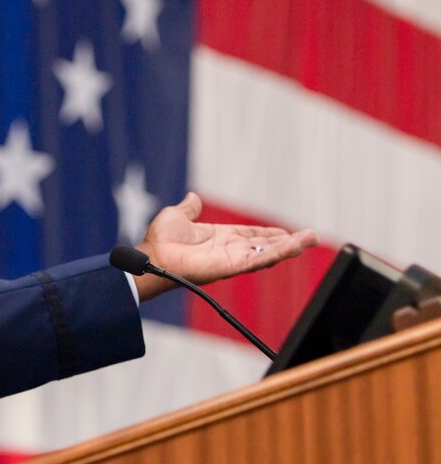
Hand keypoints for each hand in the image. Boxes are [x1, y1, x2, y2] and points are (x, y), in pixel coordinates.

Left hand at [132, 192, 318, 300]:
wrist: (152, 256)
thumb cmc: (159, 240)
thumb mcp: (177, 216)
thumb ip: (189, 208)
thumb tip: (192, 197)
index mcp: (219, 238)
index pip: (250, 235)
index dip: (268, 233)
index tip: (287, 231)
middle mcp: (228, 249)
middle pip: (264, 245)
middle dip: (287, 242)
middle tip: (310, 237)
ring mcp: (231, 259)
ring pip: (267, 252)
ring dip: (290, 246)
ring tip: (312, 239)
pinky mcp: (231, 266)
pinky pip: (258, 259)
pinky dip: (278, 252)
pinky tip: (295, 246)